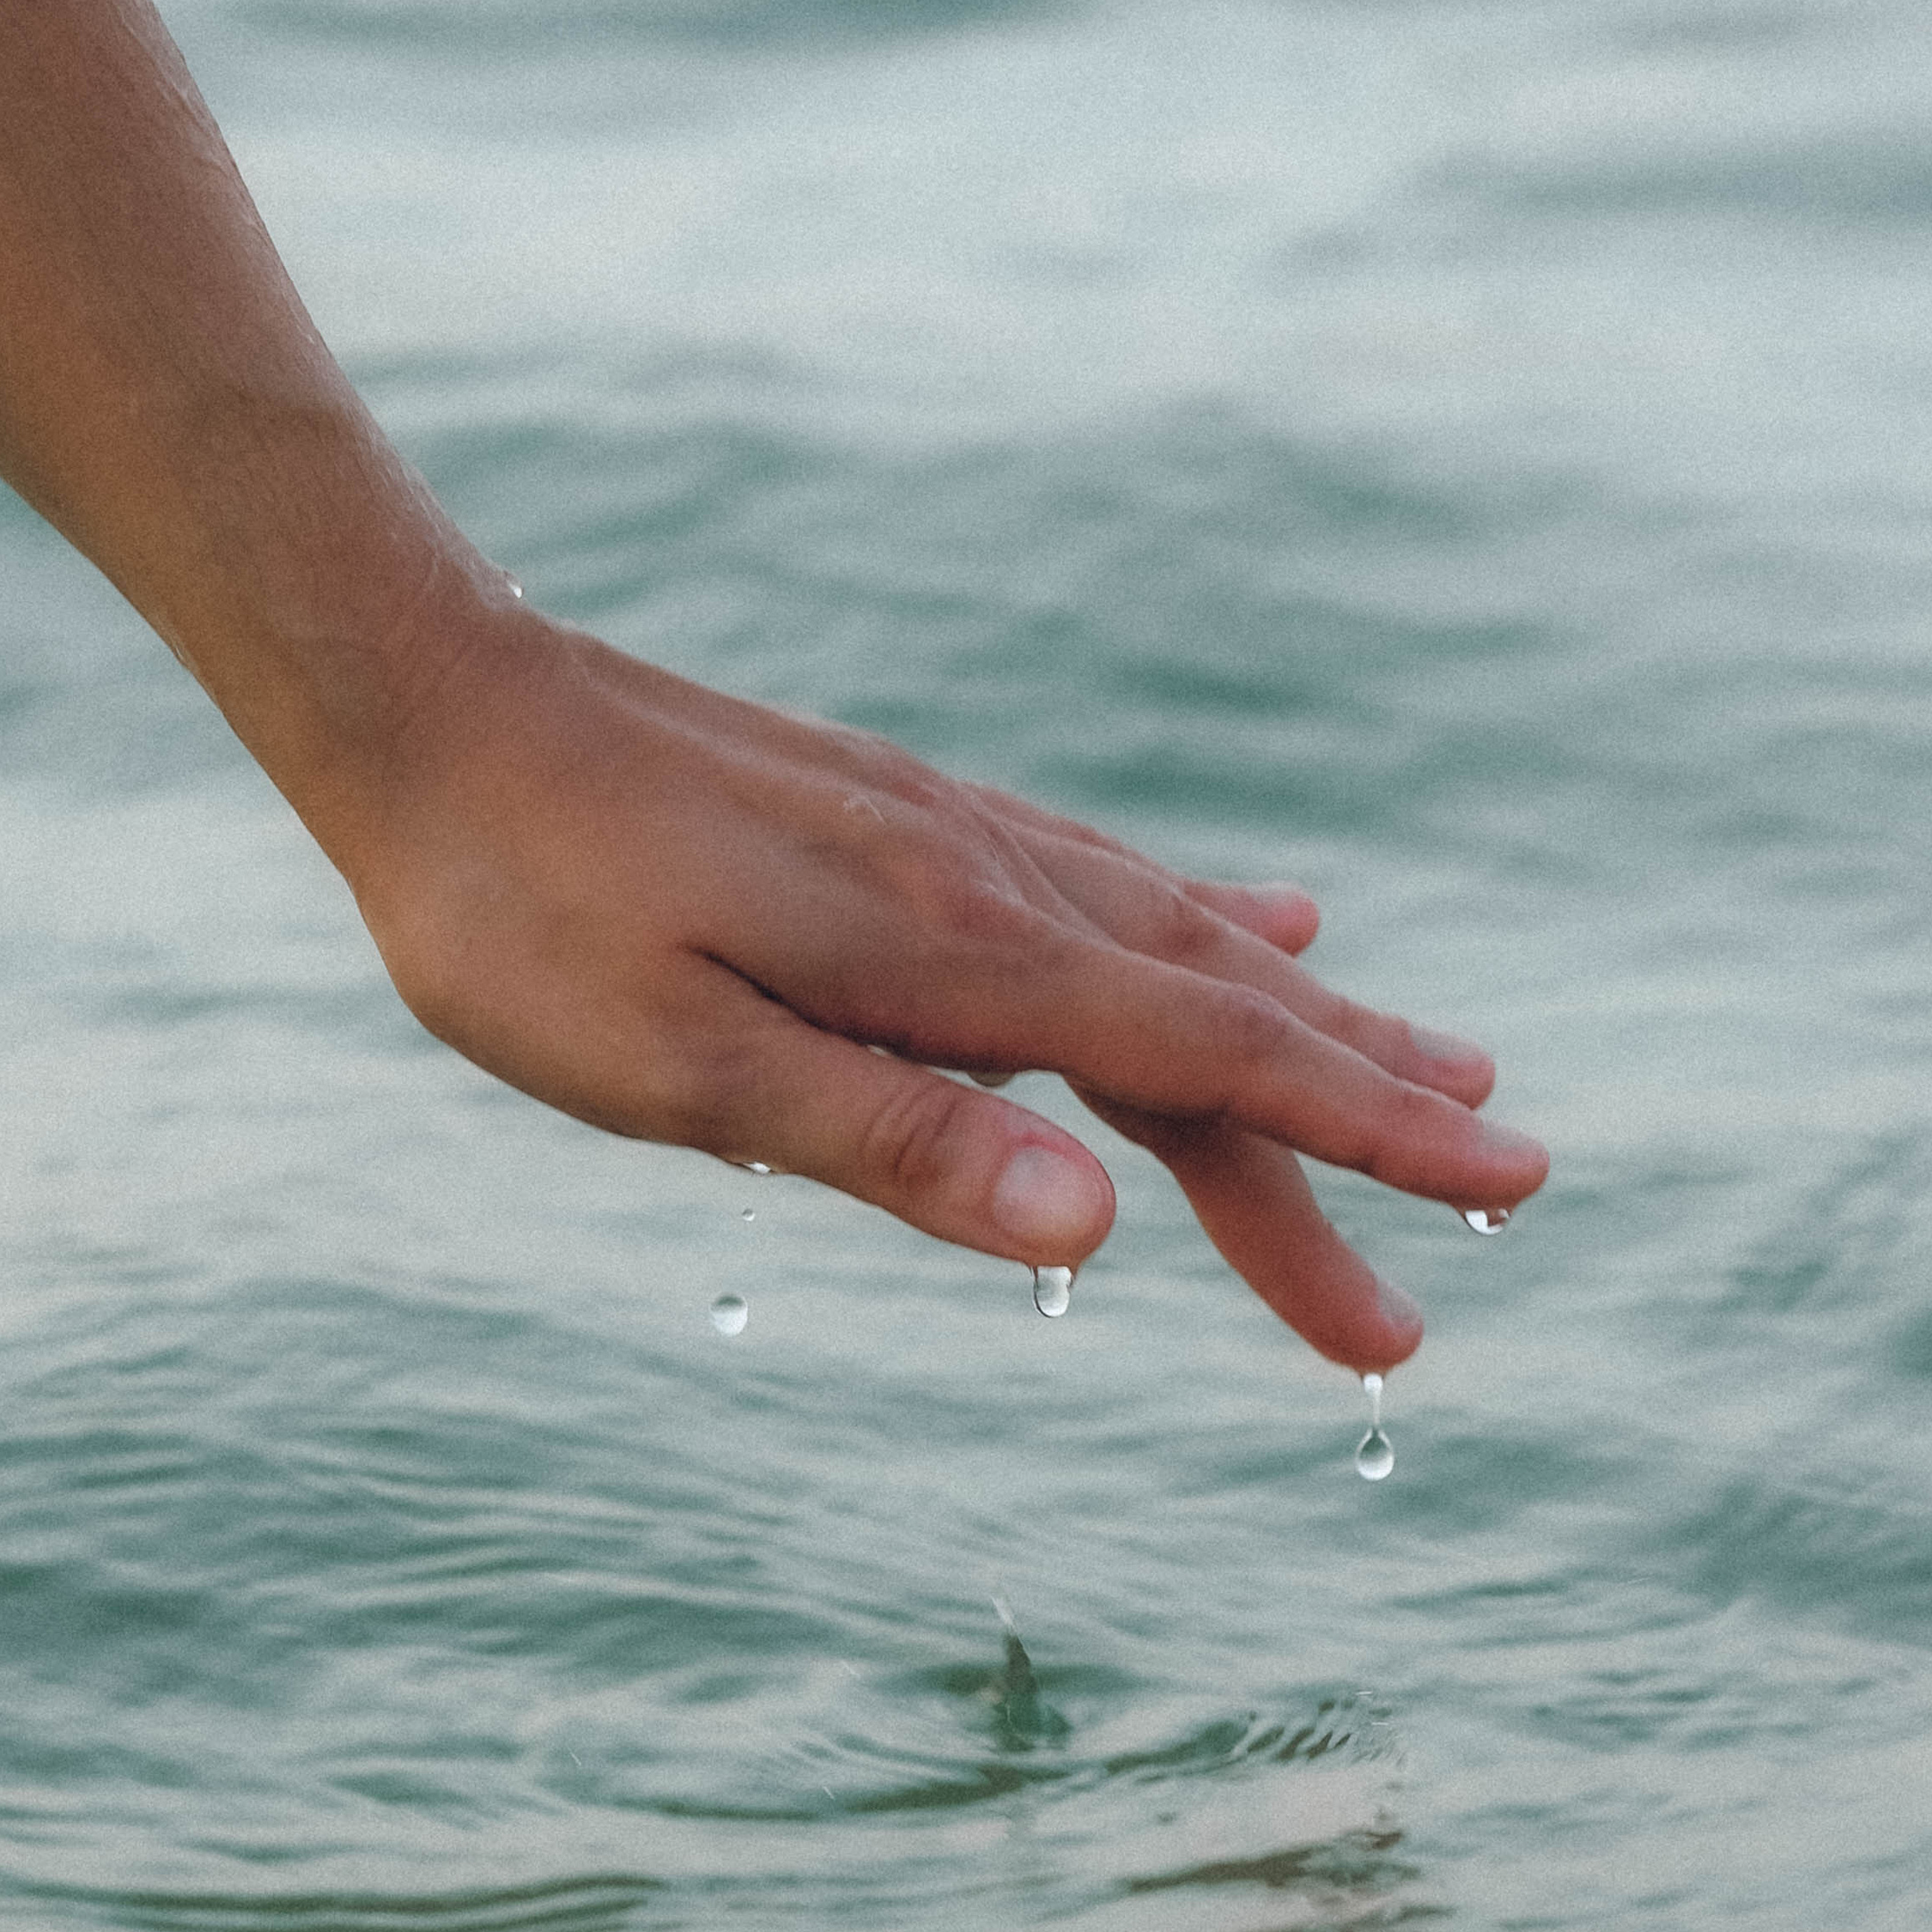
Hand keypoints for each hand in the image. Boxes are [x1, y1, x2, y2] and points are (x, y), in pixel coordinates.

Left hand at [338, 599, 1547, 1370]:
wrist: (425, 695)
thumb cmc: (522, 913)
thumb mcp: (680, 1065)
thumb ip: (895, 1144)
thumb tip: (1097, 1235)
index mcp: (954, 962)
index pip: (1208, 1066)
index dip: (1363, 1136)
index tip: (1501, 1186)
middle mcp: (988, 885)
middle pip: (1218, 1022)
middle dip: (1363, 1120)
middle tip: (1506, 1202)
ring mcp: (954, 839)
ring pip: (1179, 946)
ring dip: (1314, 1020)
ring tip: (1433, 1064)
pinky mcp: (908, 819)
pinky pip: (1106, 882)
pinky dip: (1208, 923)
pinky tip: (1260, 921)